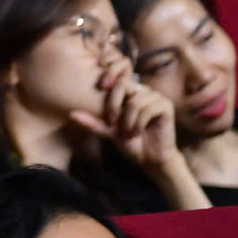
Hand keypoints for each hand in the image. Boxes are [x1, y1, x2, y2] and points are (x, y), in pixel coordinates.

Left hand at [70, 56, 181, 174]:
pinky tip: (137, 132)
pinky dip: (138, 123)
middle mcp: (144, 91)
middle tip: (111, 121)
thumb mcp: (108, 131)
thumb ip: (93, 122)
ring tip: (127, 133)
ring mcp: (156, 97)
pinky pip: (147, 109)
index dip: (109, 78)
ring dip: (127, 120)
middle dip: (113, 103)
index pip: (117, 78)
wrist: (150, 159)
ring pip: (134, 101)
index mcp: (130, 93)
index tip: (100, 88)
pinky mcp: (166, 106)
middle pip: (124, 84)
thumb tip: (71, 114)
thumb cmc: (130, 142)